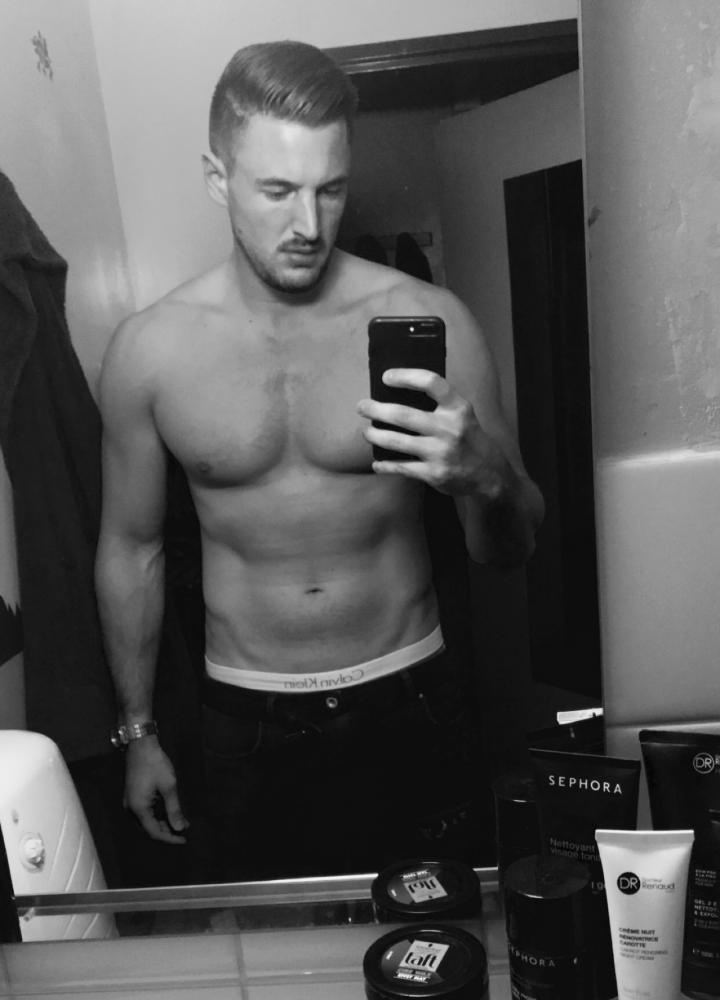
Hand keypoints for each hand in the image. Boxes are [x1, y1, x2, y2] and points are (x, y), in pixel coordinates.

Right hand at [124, 738, 187, 843]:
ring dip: (162, 822)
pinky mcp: (132, 795)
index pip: (154, 832)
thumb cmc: (156, 765)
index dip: (170, 838)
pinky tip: (167, 811)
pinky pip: (143, 812)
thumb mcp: (169, 787)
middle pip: (149, 828)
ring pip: (146, 820)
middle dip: (167, 831)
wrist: (141, 745)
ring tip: (179, 820)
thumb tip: (180, 828)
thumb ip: (174, 810)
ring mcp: (129, 802)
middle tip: (184, 829)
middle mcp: (131, 809)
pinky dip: (156, 814)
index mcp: (139, 809)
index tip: (184, 839)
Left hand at [357, 368, 507, 499]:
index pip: (431, 383)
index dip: (405, 376)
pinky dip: (385, 465)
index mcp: (458, 408)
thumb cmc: (469, 440)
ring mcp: (440, 452)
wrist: (489, 476)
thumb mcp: (463, 416)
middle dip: (376, 409)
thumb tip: (399, 392)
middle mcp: (450, 428)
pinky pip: (401, 467)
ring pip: (397, 442)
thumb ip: (440, 405)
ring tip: (366, 432)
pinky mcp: (433, 473)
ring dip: (375, 435)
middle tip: (361, 407)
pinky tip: (377, 463)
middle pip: (403, 415)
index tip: (386, 377)